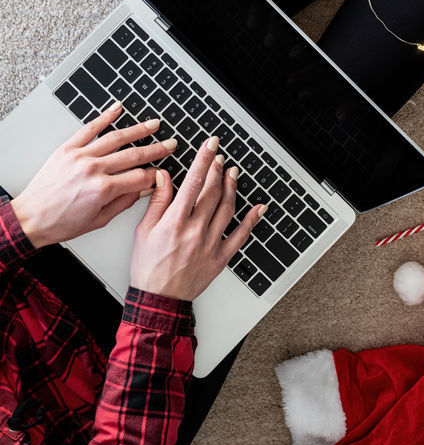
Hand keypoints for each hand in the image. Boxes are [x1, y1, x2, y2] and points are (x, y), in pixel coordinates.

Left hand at [11, 102, 177, 248]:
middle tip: (170, 145)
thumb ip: (124, 202)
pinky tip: (117, 108)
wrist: (29, 218)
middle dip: (156, 150)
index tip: (162, 172)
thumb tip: (143, 190)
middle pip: (133, 155)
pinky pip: (89, 128)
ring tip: (154, 125)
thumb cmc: (60, 223)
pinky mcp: (68, 148)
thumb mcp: (97, 221)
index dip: (154, 175)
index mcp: (102, 190)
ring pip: (116, 138)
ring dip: (138, 129)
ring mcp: (80, 156)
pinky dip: (105, 116)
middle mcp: (93, 169)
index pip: (138, 177)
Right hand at [130, 137, 265, 301]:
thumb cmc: (148, 267)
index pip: (193, 182)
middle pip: (212, 192)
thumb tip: (164, 176)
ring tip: (232, 173)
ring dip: (231, 188)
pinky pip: (240, 236)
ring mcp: (210, 244)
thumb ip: (157, 201)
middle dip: (217, 170)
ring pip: (227, 208)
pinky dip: (252, 220)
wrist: (158, 301)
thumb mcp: (144, 231)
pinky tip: (259, 208)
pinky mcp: (220, 258)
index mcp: (174, 222)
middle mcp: (195, 231)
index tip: (210, 144)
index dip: (203, 159)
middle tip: (219, 157)